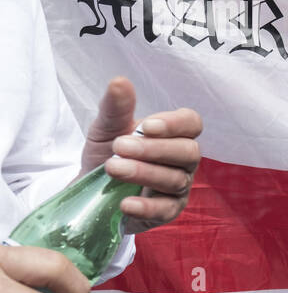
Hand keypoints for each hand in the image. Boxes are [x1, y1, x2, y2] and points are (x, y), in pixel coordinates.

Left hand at [81, 78, 202, 233]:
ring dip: (144, 173)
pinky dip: (147, 206)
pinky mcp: (168, 211)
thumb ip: (116, 107)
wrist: (90, 188)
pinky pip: (166, 209)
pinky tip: (126, 202)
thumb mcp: (106, 128)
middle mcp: (183, 160)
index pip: (191, 123)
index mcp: (174, 134)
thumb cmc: (107, 153)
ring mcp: (179, 187)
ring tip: (112, 168)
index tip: (147, 127)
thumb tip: (119, 81)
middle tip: (119, 147)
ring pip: (176, 179)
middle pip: (189, 152)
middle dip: (154, 150)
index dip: (175, 125)